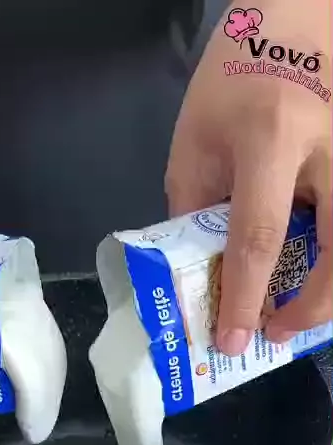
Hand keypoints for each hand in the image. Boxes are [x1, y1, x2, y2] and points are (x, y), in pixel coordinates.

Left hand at [165, 0, 331, 355]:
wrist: (295, 16)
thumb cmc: (235, 77)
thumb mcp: (198, 140)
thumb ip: (198, 207)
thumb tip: (206, 271)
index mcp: (271, 137)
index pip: (259, 236)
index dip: (247, 297)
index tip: (234, 340)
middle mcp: (330, 146)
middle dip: (313, 306)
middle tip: (280, 331)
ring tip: (304, 309)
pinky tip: (320, 268)